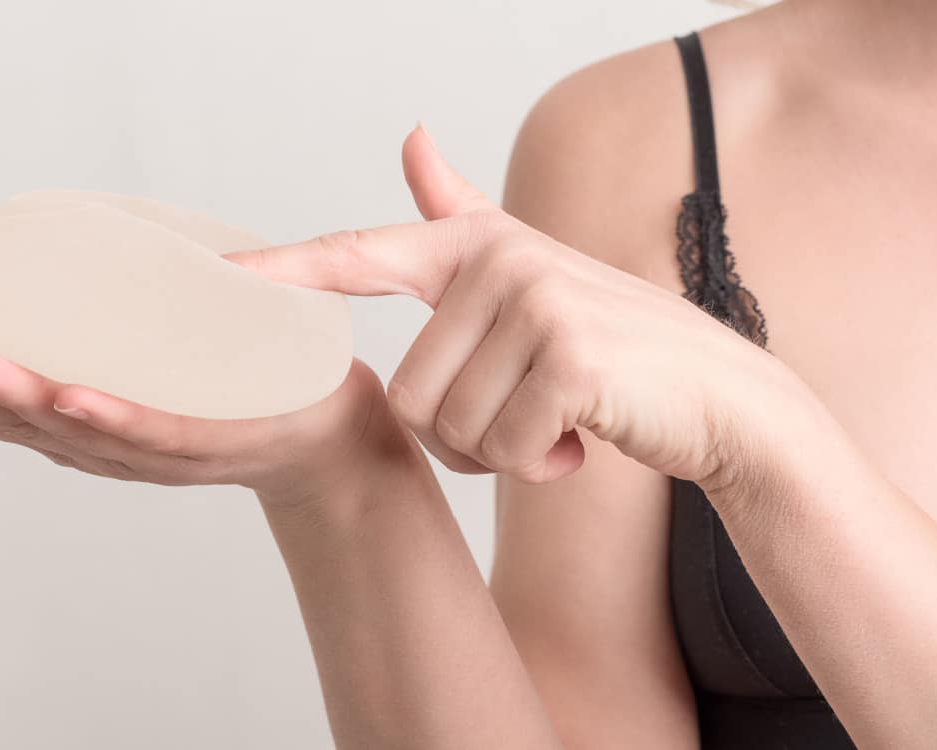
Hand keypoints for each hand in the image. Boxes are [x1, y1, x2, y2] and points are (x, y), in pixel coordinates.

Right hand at [0, 341, 409, 501]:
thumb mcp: (164, 351)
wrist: (329, 440)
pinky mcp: (212, 445)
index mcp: (87, 422)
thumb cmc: (241, 390)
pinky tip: (72, 396)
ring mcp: (157, 449)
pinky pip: (155, 432)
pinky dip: (110, 417)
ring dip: (10, 397)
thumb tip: (74, 236)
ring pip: (71, 428)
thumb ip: (116, 313)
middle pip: (15, 423)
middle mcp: (108, 445)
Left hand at [225, 125, 799, 487]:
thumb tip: (410, 134)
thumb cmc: (612, 348)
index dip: (283, 269)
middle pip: (405, 395)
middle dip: (460, 435)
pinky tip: (580, 439)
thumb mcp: (529, 273)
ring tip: (553, 422)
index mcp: (475, 245)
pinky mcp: (568, 357)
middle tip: (524, 417)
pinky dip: (536, 466)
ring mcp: (536, 301)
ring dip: (497, 453)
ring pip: (445, 428)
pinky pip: (499, 448)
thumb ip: (462, 212)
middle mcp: (499, 260)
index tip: (218, 274)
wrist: (718, 398)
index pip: (359, 253)